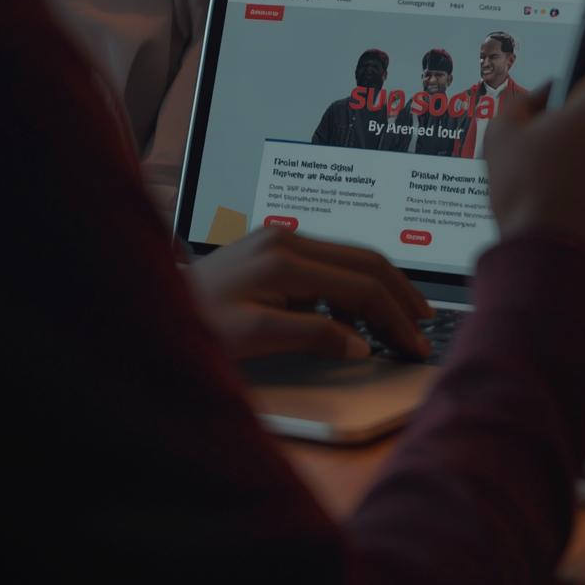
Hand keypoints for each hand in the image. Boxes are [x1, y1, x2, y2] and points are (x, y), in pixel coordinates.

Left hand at [186, 227, 431, 361]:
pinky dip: (355, 287)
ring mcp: (282, 239)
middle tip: (426, 326)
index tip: (415, 345)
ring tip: (404, 321)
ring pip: (352, 257)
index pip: (360, 285)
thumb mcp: (254, 338)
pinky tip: (361, 315)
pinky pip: (331, 264)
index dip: (394, 317)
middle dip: (401, 294)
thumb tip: (360, 344)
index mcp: (285, 260)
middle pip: (365, 260)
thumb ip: (311, 335)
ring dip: (382, 288)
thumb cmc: (198, 324)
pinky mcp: (277, 248)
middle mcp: (287, 239)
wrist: (159, 304)